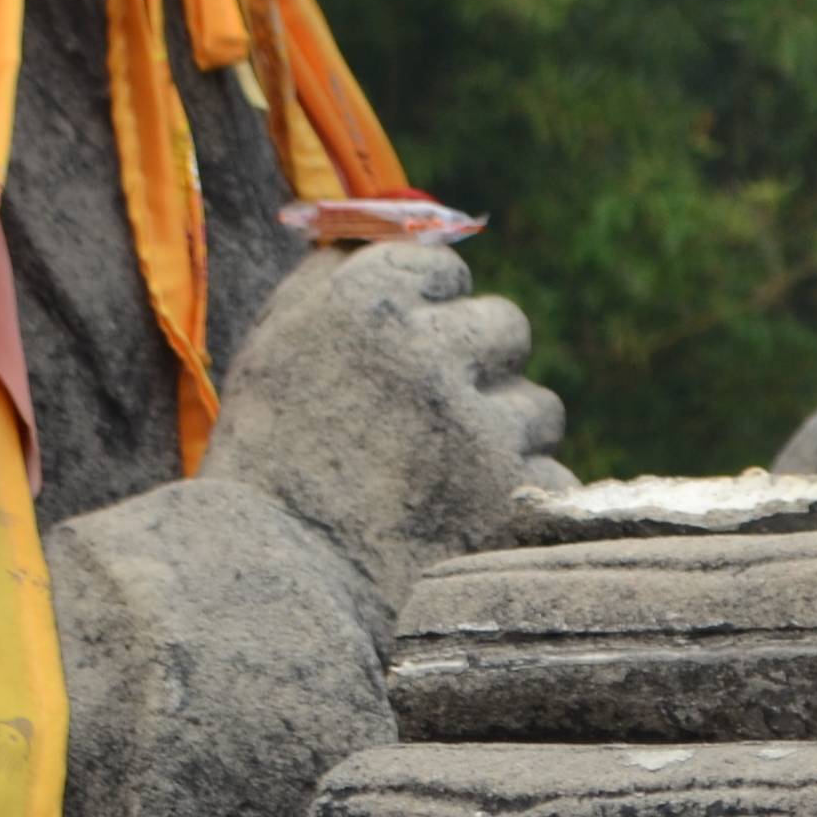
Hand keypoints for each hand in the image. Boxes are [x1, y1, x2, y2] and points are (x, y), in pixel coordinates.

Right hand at [200, 241, 567, 613]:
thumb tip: (409, 220)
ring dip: (502, 437)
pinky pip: (550, 475)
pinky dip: (515, 501)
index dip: (421, 315)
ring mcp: (479, 426)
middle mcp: (427, 351)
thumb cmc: (266, 466)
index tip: (393, 357)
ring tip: (436, 484)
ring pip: (538, 406)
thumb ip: (339, 273)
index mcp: (362, 304)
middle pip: (505, 327)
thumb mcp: (275, 349)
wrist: (272, 596)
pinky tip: (458, 524)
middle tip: (429, 419)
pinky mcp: (515, 495)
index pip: (440, 268)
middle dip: (478, 366)